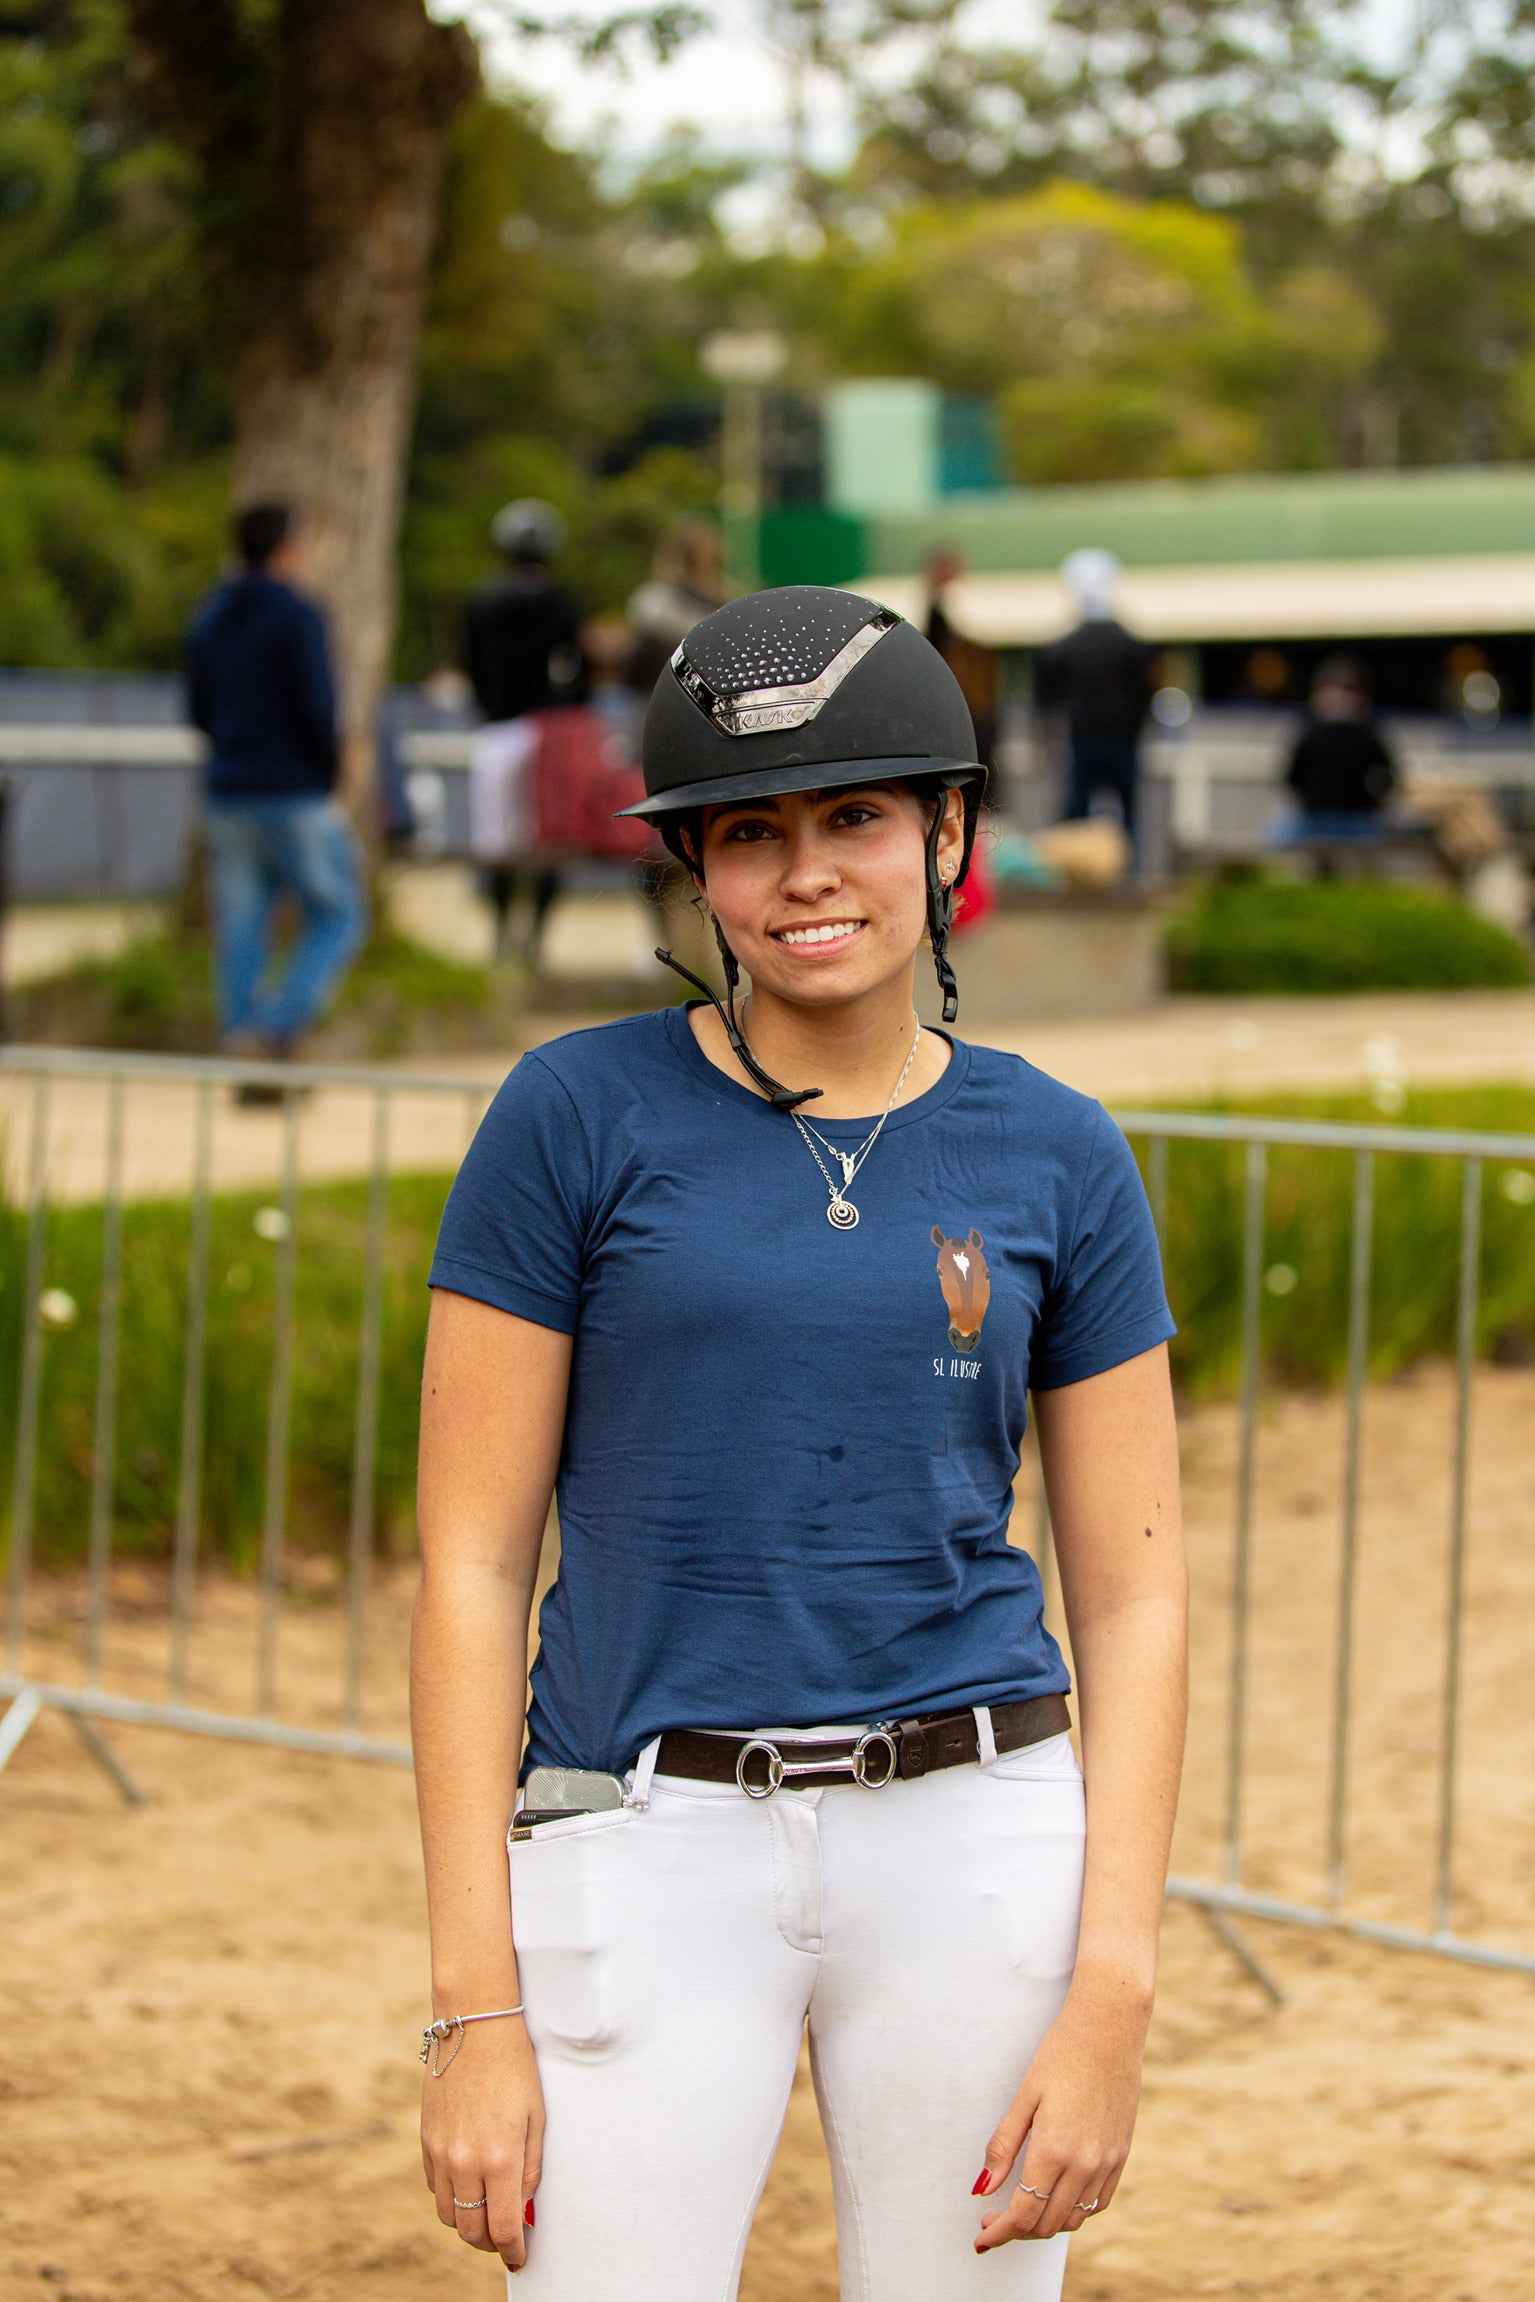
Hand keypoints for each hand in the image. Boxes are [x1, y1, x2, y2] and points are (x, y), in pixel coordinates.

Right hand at [421, 2015, 543, 2271]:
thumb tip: (524, 2209)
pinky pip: (435, 2188)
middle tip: (506, 2237)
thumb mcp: (537, 2118)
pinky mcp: (426, 2141)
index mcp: (500, 2158)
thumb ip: (531, 2169)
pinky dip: (451, 2196)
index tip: (520, 2256)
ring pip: (449, 2215)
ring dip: (468, 2222)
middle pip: (471, 2230)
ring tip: (487, 2211)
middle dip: (490, 2242)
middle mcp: (465, 2162)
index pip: (503, 2227)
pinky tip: (468, 2183)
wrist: (474, 2027)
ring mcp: (441, 2153)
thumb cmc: (514, 2068)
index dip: (513, 2249)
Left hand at [970, 1978, 1149, 2250]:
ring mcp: (1107, 2163)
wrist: (1109, 2030)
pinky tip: (1058, 2197)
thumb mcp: (1024, 2097)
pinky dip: (1076, 2211)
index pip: (1023, 2214)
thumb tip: (982, 2190)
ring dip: (1046, 2224)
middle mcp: (1084, 2165)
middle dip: (1016, 2230)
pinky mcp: (1122, 2156)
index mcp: (1053, 2151)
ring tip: (1023, 2208)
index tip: (982, 2237)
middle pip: (1047, 2224)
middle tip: (993, 2219)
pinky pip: (1098, 2203)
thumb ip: (1003, 2147)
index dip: (999, 2232)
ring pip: (1074, 2219)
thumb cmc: (1060, 2055)